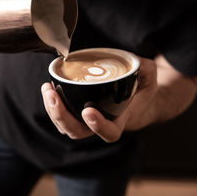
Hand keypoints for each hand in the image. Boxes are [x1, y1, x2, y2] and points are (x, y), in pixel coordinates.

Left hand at [41, 57, 157, 142]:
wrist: (135, 98)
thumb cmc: (142, 89)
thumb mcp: (149, 76)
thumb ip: (146, 69)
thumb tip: (135, 62)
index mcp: (120, 119)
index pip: (109, 133)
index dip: (98, 126)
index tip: (88, 111)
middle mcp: (101, 123)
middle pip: (77, 131)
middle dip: (62, 116)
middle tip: (53, 94)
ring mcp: (87, 120)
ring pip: (66, 126)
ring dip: (52, 110)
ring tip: (47, 88)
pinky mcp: (78, 112)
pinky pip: (62, 116)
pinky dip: (52, 105)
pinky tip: (49, 88)